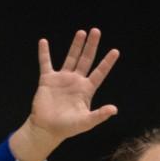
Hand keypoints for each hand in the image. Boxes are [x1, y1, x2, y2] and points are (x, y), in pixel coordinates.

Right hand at [10, 28, 118, 160]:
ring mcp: (62, 79)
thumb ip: (99, 115)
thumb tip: (114, 109)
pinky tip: (44, 42)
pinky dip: (44, 53)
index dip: (107, 62)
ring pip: (70, 58)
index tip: (115, 51)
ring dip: (76, 45)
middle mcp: (76, 81)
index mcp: (86, 90)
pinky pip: (45, 63)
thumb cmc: (67, 128)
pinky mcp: (48, 80)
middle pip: (86, 60)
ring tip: (81, 32)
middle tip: (96, 31)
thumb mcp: (85, 122)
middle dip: (91, 46)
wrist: (47, 129)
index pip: (99, 73)